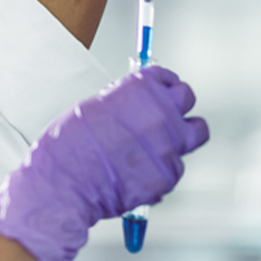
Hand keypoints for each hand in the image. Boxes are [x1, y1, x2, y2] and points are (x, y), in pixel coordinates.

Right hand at [0, 66, 208, 260]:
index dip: (162, 83)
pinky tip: (141, 168)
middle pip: (187, 98)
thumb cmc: (68, 147)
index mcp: (139, 91)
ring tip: (164, 141)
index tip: (161, 87)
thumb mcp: (90, 108)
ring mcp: (169, 146)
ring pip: (195, 132)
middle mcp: (160, 114)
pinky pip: (176, 166)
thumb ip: (121, 102)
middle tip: (166, 111)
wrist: (65, 183)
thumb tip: (133, 105)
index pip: (166, 76)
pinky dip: (162, 166)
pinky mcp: (169, 176)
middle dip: (177, 103)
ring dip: (182, 134)